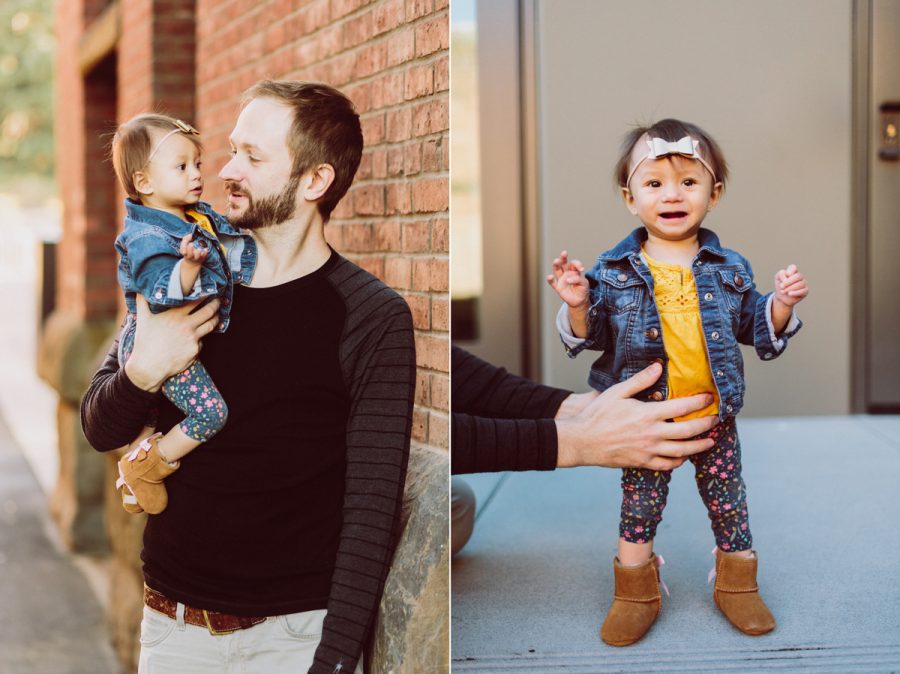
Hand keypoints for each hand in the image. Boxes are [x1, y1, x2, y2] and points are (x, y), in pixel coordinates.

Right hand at [123, 294, 220, 391]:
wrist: (149, 366)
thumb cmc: (145, 342)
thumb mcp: (142, 319)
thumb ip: (143, 303)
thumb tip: (139, 290)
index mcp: (175, 315)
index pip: (195, 301)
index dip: (204, 294)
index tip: (208, 290)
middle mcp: (186, 325)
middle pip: (208, 311)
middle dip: (216, 304)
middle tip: (219, 300)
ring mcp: (192, 338)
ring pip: (210, 325)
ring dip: (216, 318)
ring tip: (217, 314)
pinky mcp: (195, 350)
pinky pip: (202, 341)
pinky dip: (201, 337)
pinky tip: (198, 336)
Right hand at [180, 233, 209, 264]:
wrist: (193, 262)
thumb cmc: (188, 250)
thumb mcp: (184, 245)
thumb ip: (186, 239)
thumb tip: (191, 234)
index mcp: (185, 253)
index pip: (183, 251)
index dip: (183, 249)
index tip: (186, 245)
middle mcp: (191, 256)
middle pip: (190, 255)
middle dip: (190, 249)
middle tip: (191, 244)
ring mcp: (197, 258)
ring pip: (197, 256)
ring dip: (198, 253)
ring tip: (199, 249)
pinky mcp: (202, 258)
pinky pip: (204, 256)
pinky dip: (205, 253)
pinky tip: (206, 249)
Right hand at [546, 250, 588, 308]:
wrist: (580, 301)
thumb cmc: (582, 289)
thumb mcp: (584, 283)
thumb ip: (578, 279)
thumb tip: (568, 279)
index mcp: (574, 270)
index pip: (574, 264)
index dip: (577, 264)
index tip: (581, 269)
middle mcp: (567, 273)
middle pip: (563, 263)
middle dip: (563, 257)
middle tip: (564, 253)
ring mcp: (561, 279)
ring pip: (557, 270)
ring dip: (556, 265)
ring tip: (556, 261)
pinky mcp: (558, 287)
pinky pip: (553, 283)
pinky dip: (550, 279)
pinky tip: (550, 277)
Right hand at [555, 363, 717, 470]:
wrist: (582, 441)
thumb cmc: (597, 415)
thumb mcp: (617, 392)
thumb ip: (640, 381)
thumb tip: (658, 367)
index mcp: (647, 414)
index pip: (682, 408)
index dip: (699, 402)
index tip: (710, 397)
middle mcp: (651, 434)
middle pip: (688, 431)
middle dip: (706, 425)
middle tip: (716, 420)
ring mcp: (648, 451)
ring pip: (682, 451)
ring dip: (699, 446)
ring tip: (709, 442)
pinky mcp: (642, 463)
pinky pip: (667, 465)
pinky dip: (679, 461)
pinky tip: (683, 456)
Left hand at [773, 264, 807, 307]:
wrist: (782, 298)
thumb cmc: (781, 286)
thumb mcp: (777, 278)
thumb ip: (781, 274)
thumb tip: (787, 277)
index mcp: (793, 271)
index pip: (793, 267)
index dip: (789, 271)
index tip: (785, 276)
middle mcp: (800, 276)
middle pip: (798, 276)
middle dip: (788, 282)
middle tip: (781, 286)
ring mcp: (804, 283)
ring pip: (800, 284)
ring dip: (789, 288)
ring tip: (783, 291)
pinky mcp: (805, 291)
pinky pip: (803, 291)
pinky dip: (795, 292)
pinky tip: (789, 294)